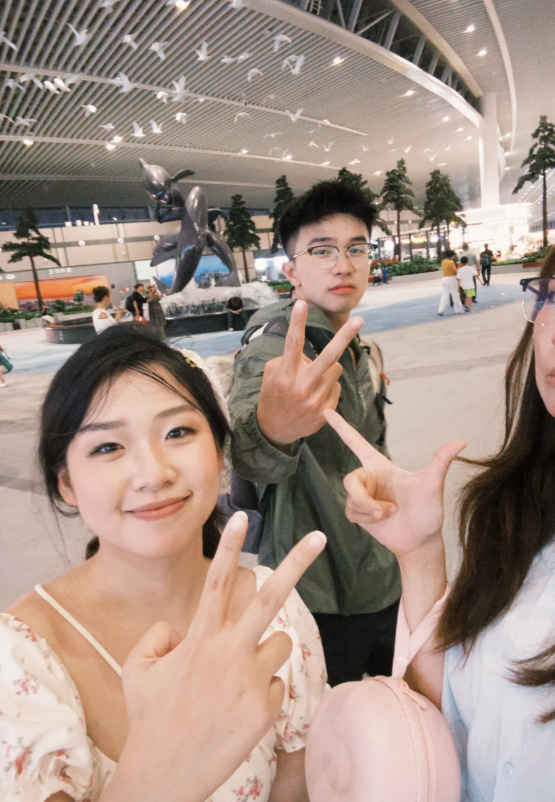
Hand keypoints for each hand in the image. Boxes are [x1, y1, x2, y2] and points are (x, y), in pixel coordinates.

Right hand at [106, 512, 326, 801]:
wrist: (163, 775)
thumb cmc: (149, 718)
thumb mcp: (139, 668)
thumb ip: (160, 634)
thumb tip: (184, 626)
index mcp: (199, 637)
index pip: (217, 581)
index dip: (229, 546)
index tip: (242, 516)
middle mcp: (229, 651)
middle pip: (270, 597)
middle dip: (297, 563)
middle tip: (319, 537)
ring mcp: (251, 679)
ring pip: (281, 644)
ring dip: (266, 652)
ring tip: (238, 678)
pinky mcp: (266, 708)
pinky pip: (277, 685)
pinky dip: (263, 693)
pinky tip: (238, 712)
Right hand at [256, 301, 362, 446]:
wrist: (275, 430)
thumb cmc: (273, 396)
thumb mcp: (271, 375)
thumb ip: (288, 360)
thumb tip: (310, 356)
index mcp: (285, 374)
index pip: (292, 343)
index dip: (298, 322)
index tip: (301, 303)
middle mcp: (302, 386)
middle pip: (329, 356)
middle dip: (344, 336)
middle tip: (359, 320)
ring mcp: (316, 400)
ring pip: (336, 370)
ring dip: (328, 369)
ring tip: (314, 380)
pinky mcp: (326, 410)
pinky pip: (336, 387)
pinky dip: (328, 387)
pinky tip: (314, 396)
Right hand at [324, 409, 464, 558]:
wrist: (420, 541)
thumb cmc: (427, 511)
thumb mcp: (432, 485)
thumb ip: (440, 461)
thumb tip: (462, 441)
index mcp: (381, 466)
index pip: (356, 442)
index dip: (341, 427)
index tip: (326, 412)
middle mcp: (369, 478)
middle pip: (350, 480)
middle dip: (364, 498)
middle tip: (385, 510)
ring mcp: (363, 496)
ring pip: (351, 498)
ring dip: (370, 510)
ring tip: (389, 514)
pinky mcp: (358, 513)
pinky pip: (351, 511)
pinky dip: (366, 518)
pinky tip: (381, 520)